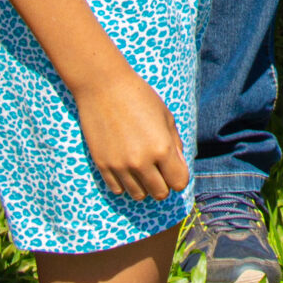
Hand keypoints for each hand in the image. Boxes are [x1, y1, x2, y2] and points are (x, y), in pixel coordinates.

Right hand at [71, 64, 190, 201]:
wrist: (104, 87)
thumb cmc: (139, 97)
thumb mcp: (166, 116)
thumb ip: (175, 144)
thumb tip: (179, 165)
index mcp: (162, 148)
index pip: (179, 183)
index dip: (179, 177)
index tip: (174, 168)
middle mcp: (142, 162)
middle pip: (160, 193)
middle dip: (163, 184)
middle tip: (158, 170)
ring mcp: (120, 166)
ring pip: (138, 195)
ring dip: (144, 185)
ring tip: (142, 168)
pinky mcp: (103, 165)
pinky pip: (118, 190)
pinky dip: (124, 183)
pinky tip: (126, 168)